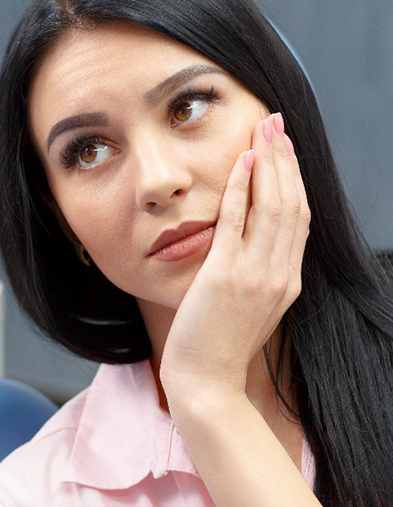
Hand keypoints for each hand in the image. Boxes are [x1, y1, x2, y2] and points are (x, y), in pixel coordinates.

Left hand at [160, 113, 309, 404]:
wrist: (205, 382)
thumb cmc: (220, 347)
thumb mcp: (252, 309)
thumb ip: (261, 277)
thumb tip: (255, 247)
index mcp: (288, 282)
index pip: (299, 220)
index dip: (295, 181)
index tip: (286, 151)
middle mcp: (280, 275)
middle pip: (292, 205)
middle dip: (286, 160)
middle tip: (277, 124)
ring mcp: (256, 275)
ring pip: (273, 207)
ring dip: (269, 164)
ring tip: (263, 130)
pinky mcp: (226, 276)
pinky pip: (238, 222)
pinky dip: (242, 188)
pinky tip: (241, 162)